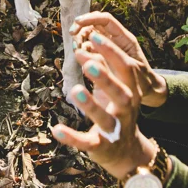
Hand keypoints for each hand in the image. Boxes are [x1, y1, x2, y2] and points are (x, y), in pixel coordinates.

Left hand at [51, 30, 166, 179]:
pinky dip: (72, 137)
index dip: (111, 52)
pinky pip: (86, 142)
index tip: (94, 35)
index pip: (125, 70)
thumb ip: (104, 67)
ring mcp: (114, 130)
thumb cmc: (118, 111)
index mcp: (131, 92)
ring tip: (75, 91)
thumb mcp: (117, 89)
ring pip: (104, 118)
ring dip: (91, 105)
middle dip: (106, 79)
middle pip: (121, 94)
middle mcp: (126, 110)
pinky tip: (56, 129)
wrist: (127, 151)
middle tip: (89, 64)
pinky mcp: (101, 147)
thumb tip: (88, 38)